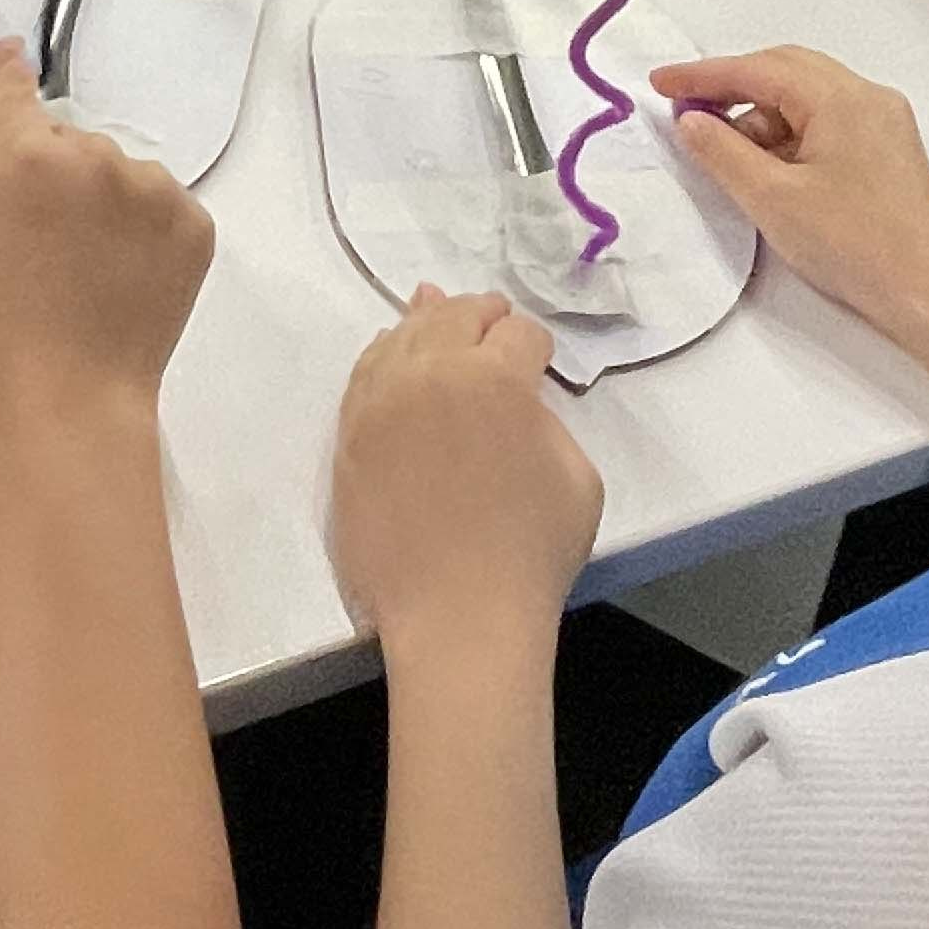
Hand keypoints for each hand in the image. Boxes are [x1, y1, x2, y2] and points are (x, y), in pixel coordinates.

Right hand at [0, 52, 214, 418]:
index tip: (7, 137)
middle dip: (50, 169)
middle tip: (36, 234)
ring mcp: (155, 188)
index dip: (6, 109)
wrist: (73, 392)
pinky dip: (140, 225)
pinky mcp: (195, 222)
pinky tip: (117, 268)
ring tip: (80, 258)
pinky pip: (158, 200)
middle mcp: (100, 155)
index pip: (17, 89)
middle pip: (68, 137)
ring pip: (116, 167)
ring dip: (99, 195)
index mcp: (29, 153)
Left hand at [329, 288, 598, 656]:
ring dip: (427, 324)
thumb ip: (547, 421)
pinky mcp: (350, 437)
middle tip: (493, 316)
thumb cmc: (531, 554)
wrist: (457, 617)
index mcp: (495, 379)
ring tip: (436, 311)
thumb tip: (518, 402)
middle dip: (480, 314)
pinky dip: (384, 357)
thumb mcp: (578, 477)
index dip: (534, 344)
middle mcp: (431, 376)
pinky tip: (394, 353)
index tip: (539, 359)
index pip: (517, 333)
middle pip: (454, 317)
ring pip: (402, 339)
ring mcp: (381, 404)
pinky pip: (364, 377)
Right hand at [652, 48, 928, 341]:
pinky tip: (769, 168)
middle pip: (786, 71)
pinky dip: (791, 135)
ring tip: (728, 156)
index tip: (660, 83)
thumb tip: (691, 121)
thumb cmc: (852, 245)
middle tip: (686, 111)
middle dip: (733, 88)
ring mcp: (884, 121)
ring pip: (807, 98)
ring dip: (762, 117)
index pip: (758, 70)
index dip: (703, 76)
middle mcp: (868, 96)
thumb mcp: (771, 199)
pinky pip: (828, 121)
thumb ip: (722, 153)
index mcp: (842, 98)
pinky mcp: (888, 148)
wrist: (928, 293)